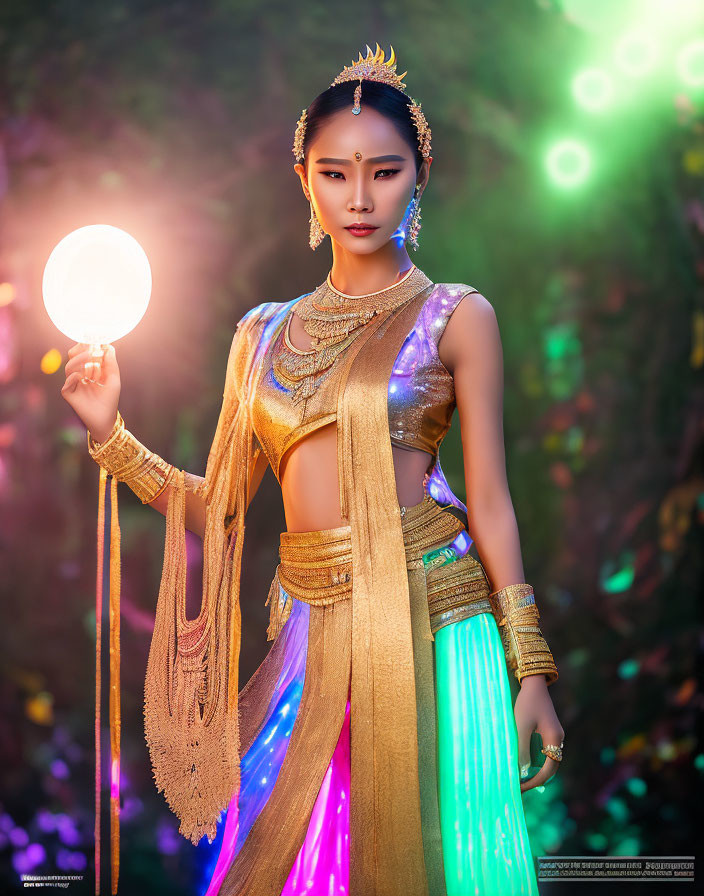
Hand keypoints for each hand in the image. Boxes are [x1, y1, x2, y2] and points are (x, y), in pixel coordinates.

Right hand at [61, 342, 120, 441]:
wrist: (105, 418)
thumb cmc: (110, 398)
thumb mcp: (113, 378)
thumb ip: (110, 363)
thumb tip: (108, 346)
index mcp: (88, 368)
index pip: (83, 351)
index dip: (87, 345)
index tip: (95, 339)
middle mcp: (78, 373)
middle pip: (73, 355)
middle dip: (82, 350)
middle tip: (92, 350)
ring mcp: (72, 383)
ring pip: (69, 366)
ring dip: (81, 363)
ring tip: (92, 363)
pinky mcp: (68, 393)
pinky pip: (67, 382)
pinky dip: (74, 377)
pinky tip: (83, 378)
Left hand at [513, 673, 563, 792]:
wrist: (534, 683)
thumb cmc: (527, 703)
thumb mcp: (521, 726)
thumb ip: (522, 749)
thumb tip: (521, 772)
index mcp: (554, 739)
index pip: (548, 770)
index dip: (534, 781)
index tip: (520, 788)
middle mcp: (558, 739)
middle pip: (551, 768)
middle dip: (536, 780)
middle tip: (519, 788)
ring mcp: (555, 735)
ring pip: (549, 761)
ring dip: (536, 771)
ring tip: (520, 779)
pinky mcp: (549, 731)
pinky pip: (545, 752)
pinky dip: (536, 762)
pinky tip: (523, 764)